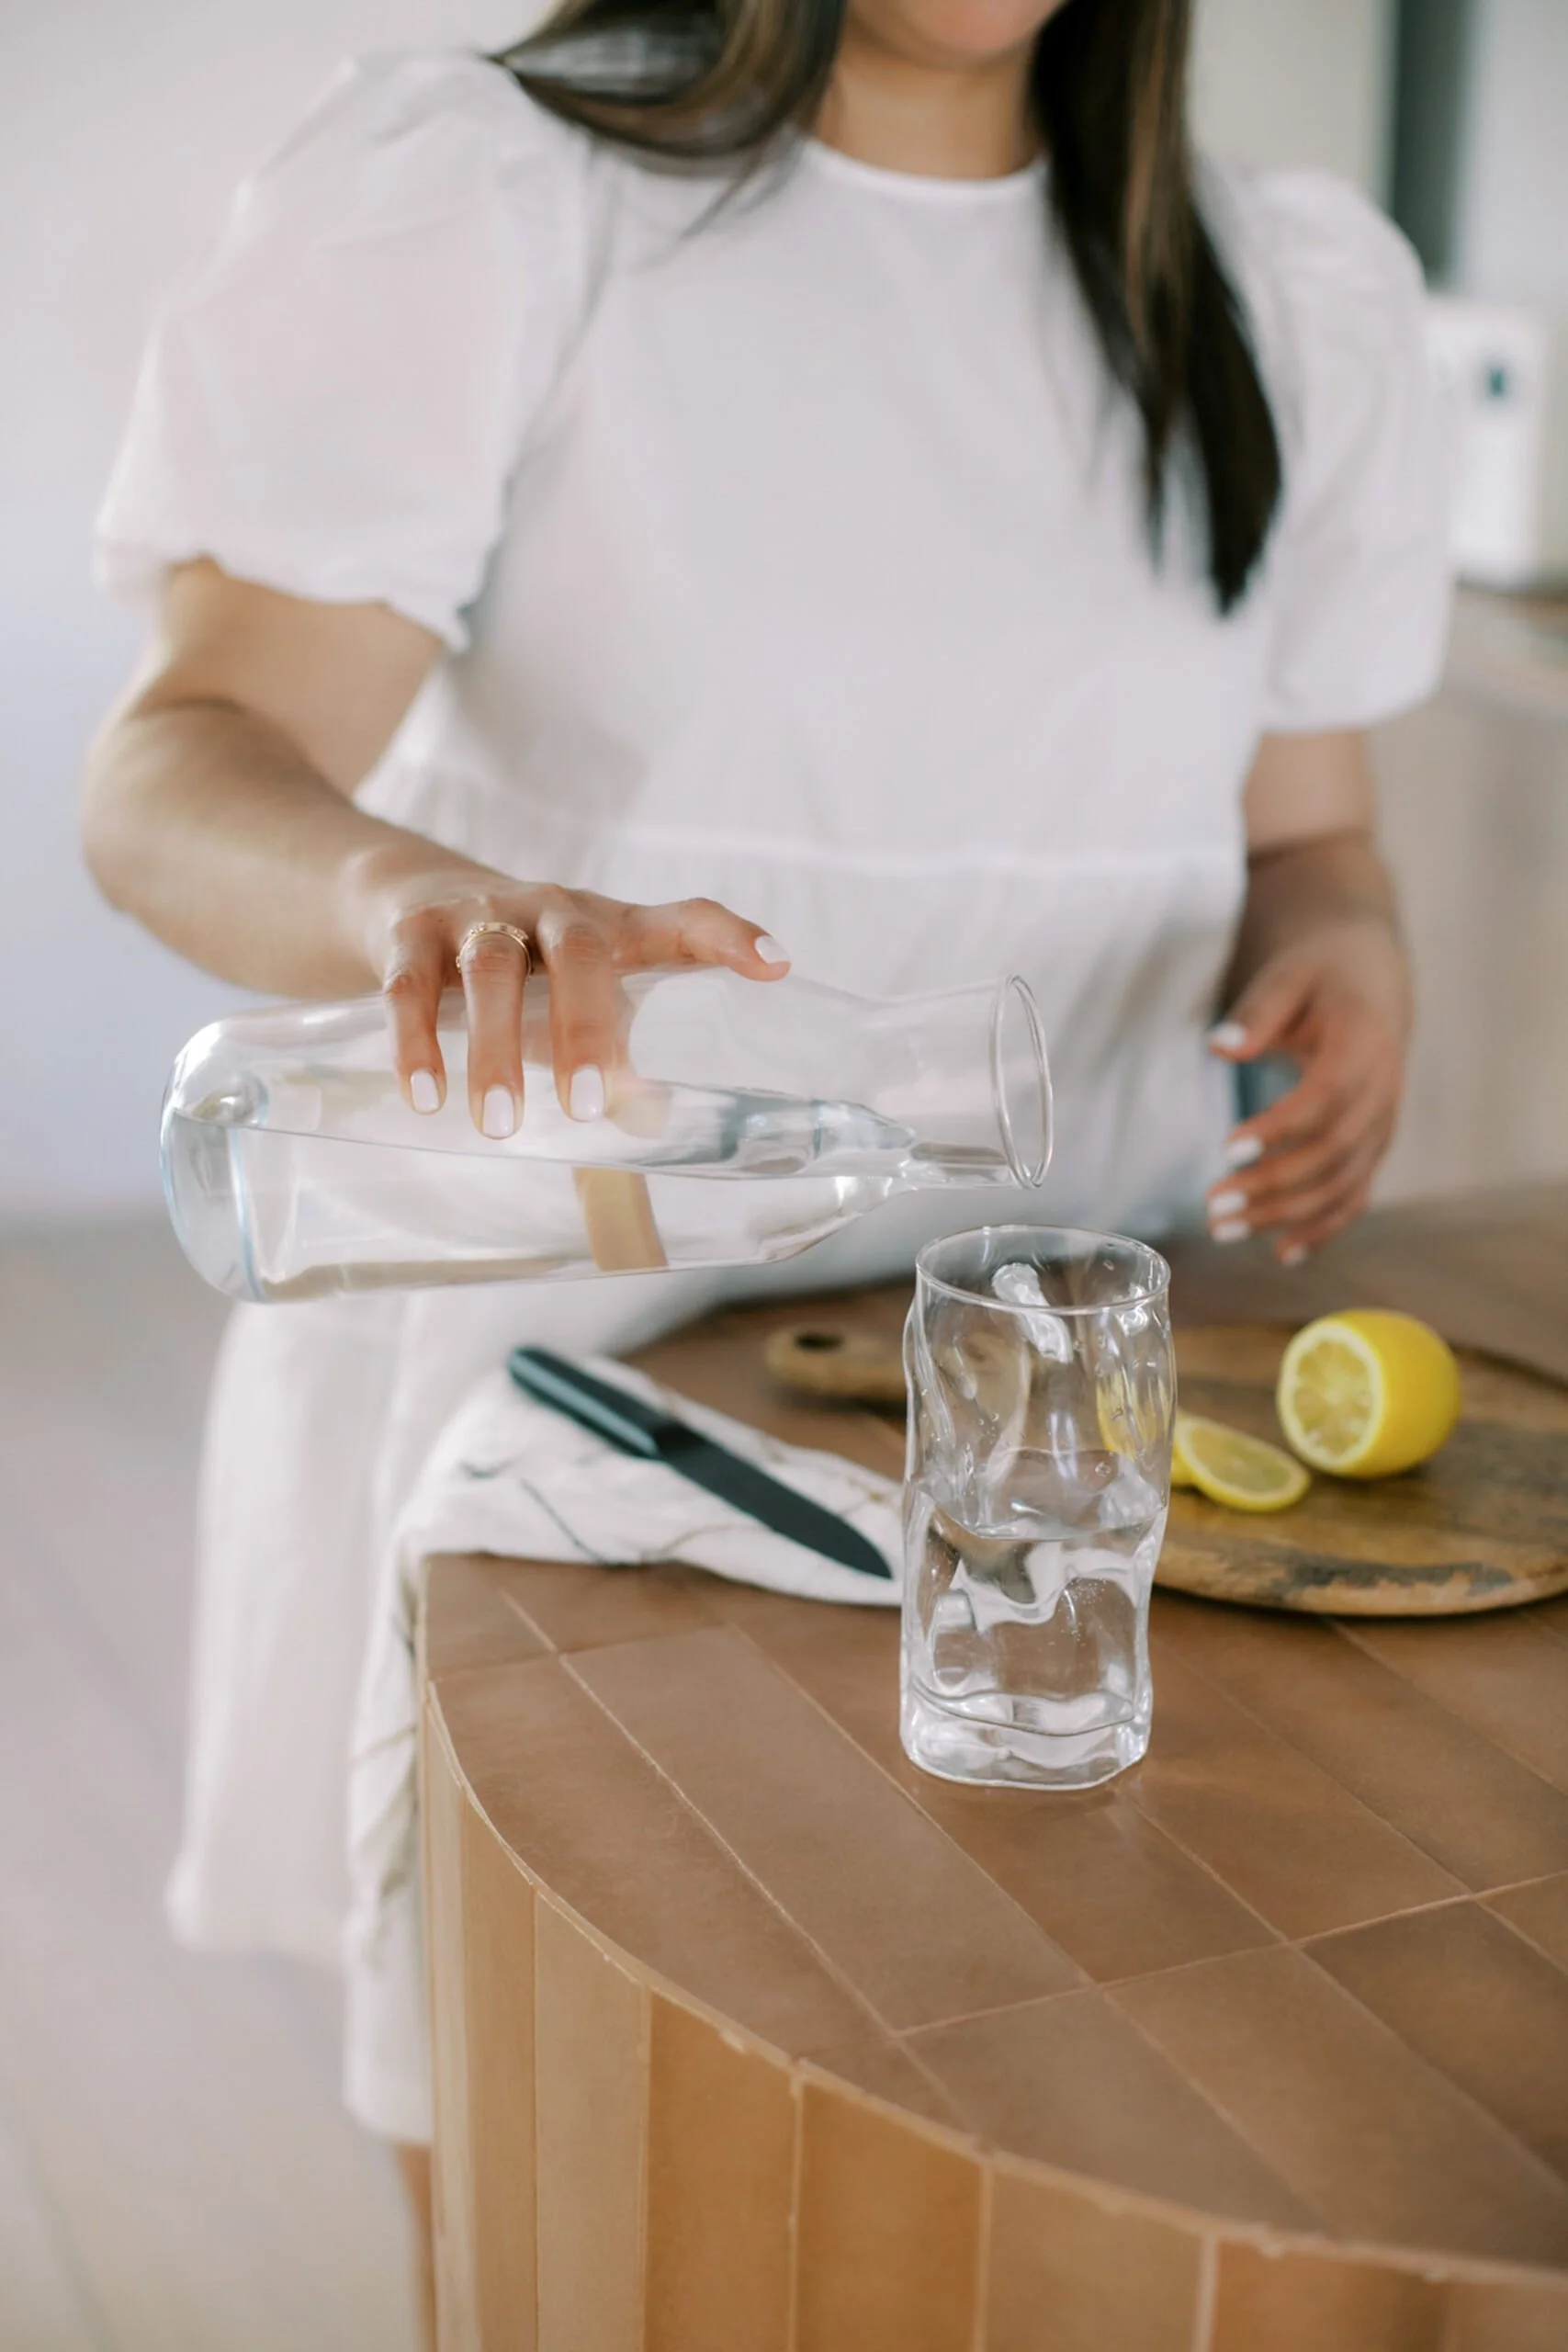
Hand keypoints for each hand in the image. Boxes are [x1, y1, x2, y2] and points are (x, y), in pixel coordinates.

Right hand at [350, 847, 788, 1136]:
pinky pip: (411, 985)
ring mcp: (478, 914)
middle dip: (586, 1029)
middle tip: (587, 1109)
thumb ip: (617, 1056)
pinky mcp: (411, 931)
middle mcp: (549, 910)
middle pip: (576, 952)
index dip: (730, 937)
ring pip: (489, 970)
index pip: (682, 920)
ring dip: (496, 1049)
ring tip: (500, 1125)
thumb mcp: (579, 996)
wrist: (408, 898)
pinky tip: (426, 1098)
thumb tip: (654, 1124)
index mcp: (610, 928)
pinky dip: (417, 1042)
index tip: (775, 966)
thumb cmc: (526, 970)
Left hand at [1203, 916, 1408, 1262]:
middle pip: (1333, 1153)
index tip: (1228, 1148)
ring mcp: (1382, 1126)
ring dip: (1285, 1215)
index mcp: (1365, 1045)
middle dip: (1273, 1185)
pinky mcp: (1373, 1147)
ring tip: (1223, 1230)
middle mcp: (1382, 1093)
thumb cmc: (1322, 975)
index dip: (1282, 1128)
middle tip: (1213, 1205)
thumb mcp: (1289, 975)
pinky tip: (1283, 1253)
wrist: (1373, 981)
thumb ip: (1258, 1012)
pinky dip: (1324, 1229)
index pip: (1328, 1097)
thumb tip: (1220, 1047)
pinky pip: (1355, 1196)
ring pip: (1341, 1184)